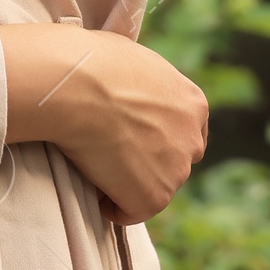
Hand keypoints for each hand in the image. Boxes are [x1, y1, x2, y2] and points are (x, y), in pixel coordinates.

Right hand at [0, 22, 207, 221]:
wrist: (76, 86)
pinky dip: (111, 205)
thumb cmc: (92, 62)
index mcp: (193, 103)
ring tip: (95, 162)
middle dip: (146, 161)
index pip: (184, 131)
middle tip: (110, 150)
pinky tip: (92, 183)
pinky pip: (129, 212)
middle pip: (173, 162)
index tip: (130, 134)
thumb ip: (147, 80)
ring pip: (152, 187)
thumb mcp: (134, 57)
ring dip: (127, 182)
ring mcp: (175, 172)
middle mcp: (192, 140)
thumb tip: (130, 79)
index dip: (155, 136)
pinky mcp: (152, 198)